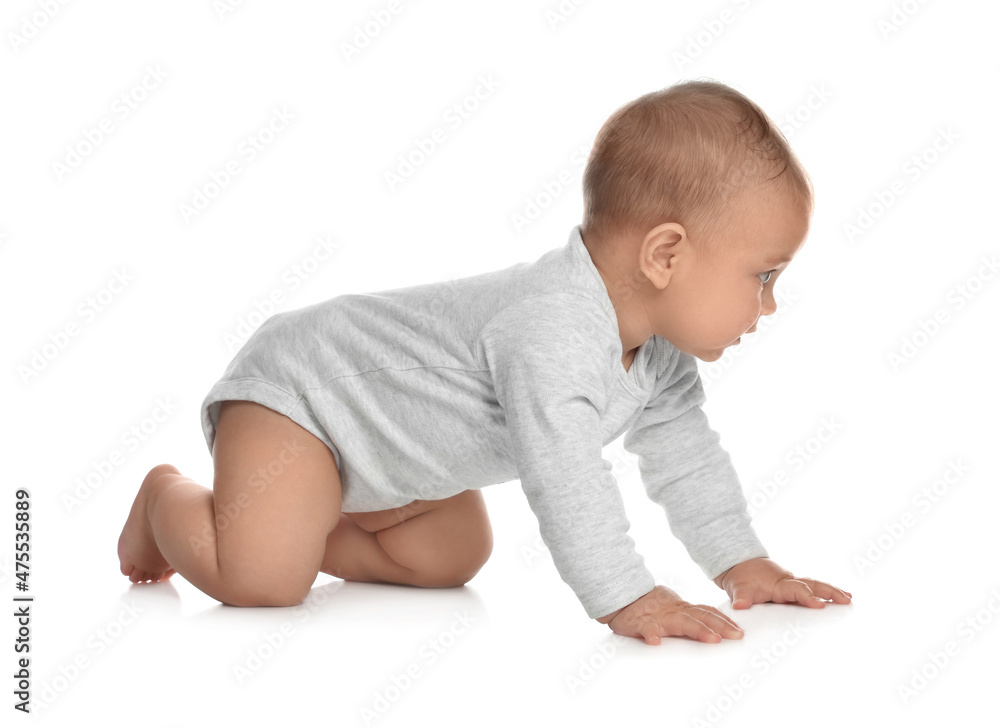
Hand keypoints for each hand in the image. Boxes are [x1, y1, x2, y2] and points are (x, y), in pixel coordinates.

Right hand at [596, 585, 744, 645]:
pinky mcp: (640, 622)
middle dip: (721, 626)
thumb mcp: (672, 609)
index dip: (724, 620)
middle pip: (701, 617)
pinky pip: (646, 628)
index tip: (740, 630)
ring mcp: (658, 616)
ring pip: (680, 622)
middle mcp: (674, 611)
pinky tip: (655, 642)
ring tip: (712, 639)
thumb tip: (712, 626)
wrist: (622, 595)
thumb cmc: (649, 606)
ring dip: (698, 630)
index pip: (707, 612)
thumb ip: (689, 616)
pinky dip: (651, 634)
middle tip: (737, 636)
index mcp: (682, 609)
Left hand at [713, 557, 852, 609]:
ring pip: (815, 585)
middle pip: (813, 585)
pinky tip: (838, 598)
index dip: (808, 597)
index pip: (796, 590)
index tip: (820, 604)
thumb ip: (741, 597)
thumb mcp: (737, 587)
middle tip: (847, 599)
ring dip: (831, 591)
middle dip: (830, 592)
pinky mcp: (793, 588)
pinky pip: (812, 588)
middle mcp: (788, 582)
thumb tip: (740, 605)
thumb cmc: (741, 578)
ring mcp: (792, 584)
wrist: (739, 564)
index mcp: (778, 584)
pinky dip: (825, 592)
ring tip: (849, 599)